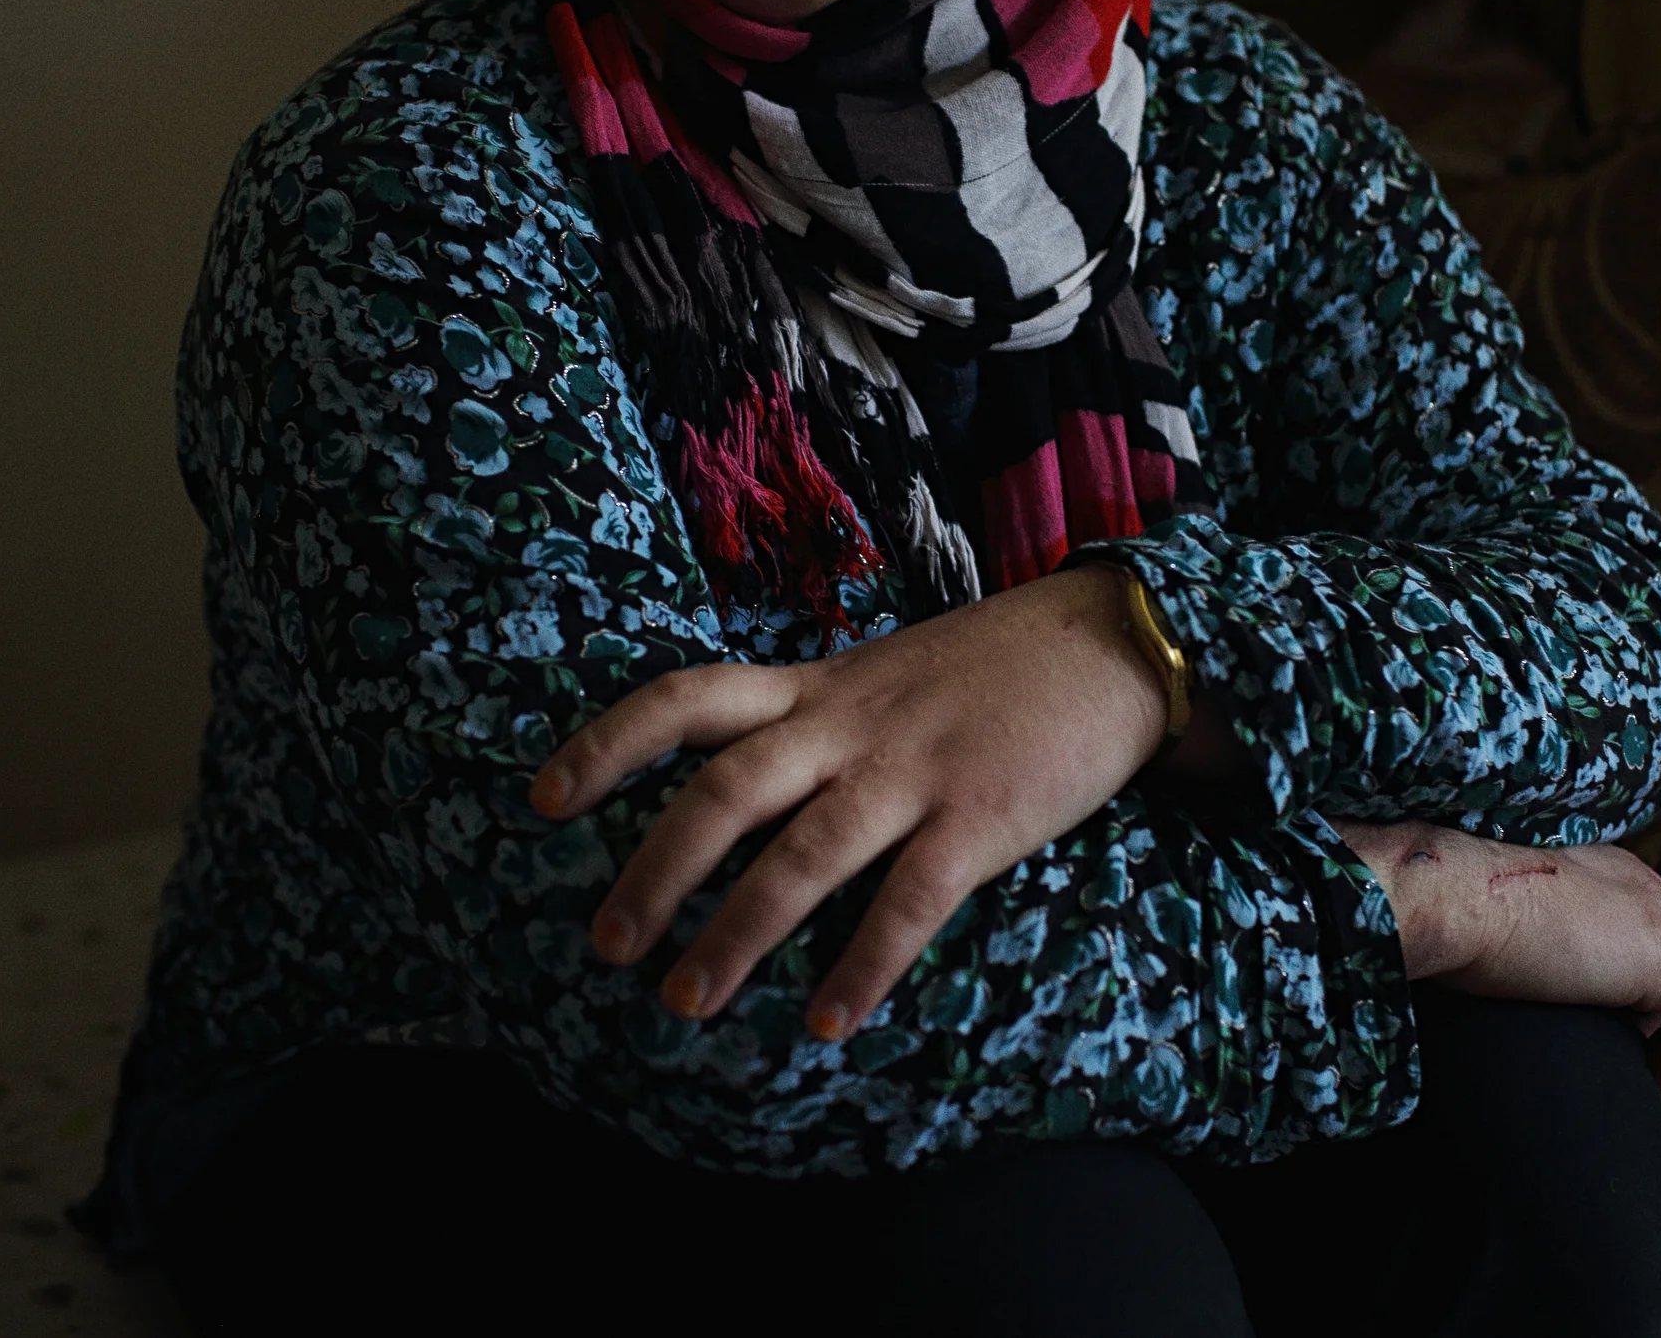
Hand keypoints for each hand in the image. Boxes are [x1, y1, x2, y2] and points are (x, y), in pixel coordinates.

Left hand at [532, 565, 1168, 1039]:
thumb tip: (750, 780)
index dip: (608, 744)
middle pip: (725, 790)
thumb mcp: (889, 671)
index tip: (544, 797)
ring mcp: (915, 770)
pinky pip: (908, 902)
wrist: (1116, 638)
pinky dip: (862, 967)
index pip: (687, 697)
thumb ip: (821, 716)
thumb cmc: (999, 665)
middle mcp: (850, 724)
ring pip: (803, 854)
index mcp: (820, 685)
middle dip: (655, 872)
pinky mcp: (982, 817)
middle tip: (607, 946)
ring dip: (737, 934)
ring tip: (686, 1003)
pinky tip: (826, 1022)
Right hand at [1338, 821, 1660, 1087]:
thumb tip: (1481, 958)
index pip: (1639, 913)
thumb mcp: (1481, 902)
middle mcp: (1637, 880)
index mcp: (1594, 861)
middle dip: (1659, 990)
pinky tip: (1642, 1076)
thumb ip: (1504, 919)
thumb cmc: (1442, 898)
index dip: (1623, 962)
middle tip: (1612, 1036)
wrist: (1451, 895)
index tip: (1590, 1003)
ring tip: (1624, 1059)